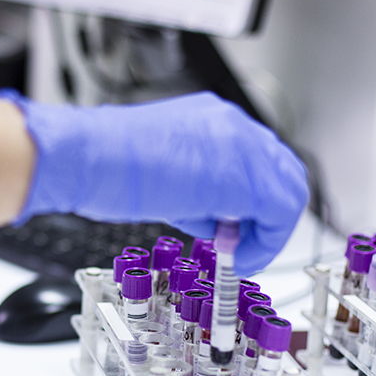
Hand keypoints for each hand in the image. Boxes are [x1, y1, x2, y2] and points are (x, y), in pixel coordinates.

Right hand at [0, 90, 308, 274]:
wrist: (87, 156)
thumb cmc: (107, 163)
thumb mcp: (166, 170)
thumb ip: (201, 188)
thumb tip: (217, 217)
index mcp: (214, 118)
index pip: (261, 159)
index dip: (256, 201)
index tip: (238, 228)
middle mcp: (234, 125)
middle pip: (284, 171)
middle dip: (269, 216)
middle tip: (244, 245)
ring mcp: (241, 146)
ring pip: (289, 190)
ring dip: (269, 230)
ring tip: (237, 252)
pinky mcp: (241, 176)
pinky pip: (280, 211)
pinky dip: (266, 242)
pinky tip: (239, 257)